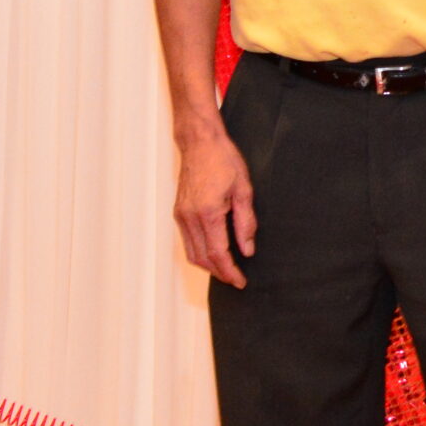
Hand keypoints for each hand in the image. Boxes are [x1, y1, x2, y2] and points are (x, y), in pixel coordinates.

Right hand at [174, 126, 256, 288]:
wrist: (200, 143)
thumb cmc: (224, 161)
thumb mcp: (244, 190)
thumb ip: (246, 222)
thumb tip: (247, 250)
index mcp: (208, 213)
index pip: (217, 253)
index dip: (230, 271)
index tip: (241, 282)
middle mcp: (189, 217)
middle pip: (202, 258)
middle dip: (219, 273)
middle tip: (236, 280)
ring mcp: (181, 215)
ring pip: (191, 253)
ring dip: (208, 266)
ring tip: (227, 271)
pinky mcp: (178, 212)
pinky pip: (187, 242)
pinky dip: (200, 253)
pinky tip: (214, 254)